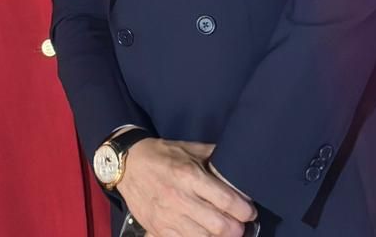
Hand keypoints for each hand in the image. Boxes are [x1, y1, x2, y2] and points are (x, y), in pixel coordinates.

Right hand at [119, 138, 256, 236]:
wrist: (127, 164)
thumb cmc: (161, 155)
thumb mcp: (188, 148)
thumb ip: (213, 156)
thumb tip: (237, 162)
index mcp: (189, 175)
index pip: (227, 201)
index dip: (245, 210)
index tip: (248, 211)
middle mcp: (180, 198)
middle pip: (220, 226)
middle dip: (237, 228)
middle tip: (239, 223)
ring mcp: (168, 217)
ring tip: (222, 229)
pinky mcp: (159, 230)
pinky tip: (204, 233)